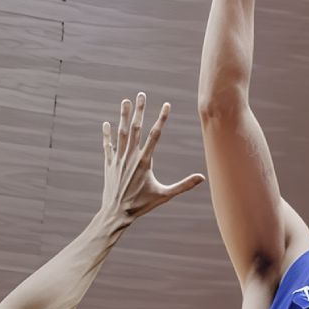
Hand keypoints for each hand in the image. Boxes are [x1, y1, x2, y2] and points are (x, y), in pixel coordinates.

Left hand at [101, 92, 204, 220]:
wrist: (117, 213)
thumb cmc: (142, 205)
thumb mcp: (165, 195)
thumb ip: (183, 185)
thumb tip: (202, 178)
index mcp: (145, 162)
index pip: (155, 135)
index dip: (161, 118)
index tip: (166, 105)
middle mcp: (131, 157)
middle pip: (136, 128)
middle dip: (139, 110)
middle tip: (141, 95)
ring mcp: (118, 159)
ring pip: (121, 133)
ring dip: (124, 116)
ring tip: (125, 101)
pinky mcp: (109, 164)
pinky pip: (108, 146)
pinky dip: (107, 134)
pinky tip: (107, 123)